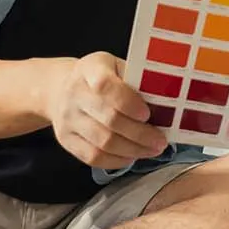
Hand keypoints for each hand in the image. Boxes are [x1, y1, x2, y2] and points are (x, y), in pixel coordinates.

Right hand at [42, 53, 167, 169]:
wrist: (61, 88)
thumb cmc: (101, 77)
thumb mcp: (117, 67)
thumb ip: (136, 81)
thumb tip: (166, 105)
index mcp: (90, 68)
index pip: (105, 85)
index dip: (128, 102)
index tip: (147, 114)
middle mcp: (74, 93)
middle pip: (108, 119)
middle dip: (140, 133)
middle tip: (160, 141)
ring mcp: (67, 118)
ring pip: (102, 142)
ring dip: (132, 150)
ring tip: (151, 150)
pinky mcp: (65, 139)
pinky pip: (92, 157)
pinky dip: (116, 161)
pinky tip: (132, 156)